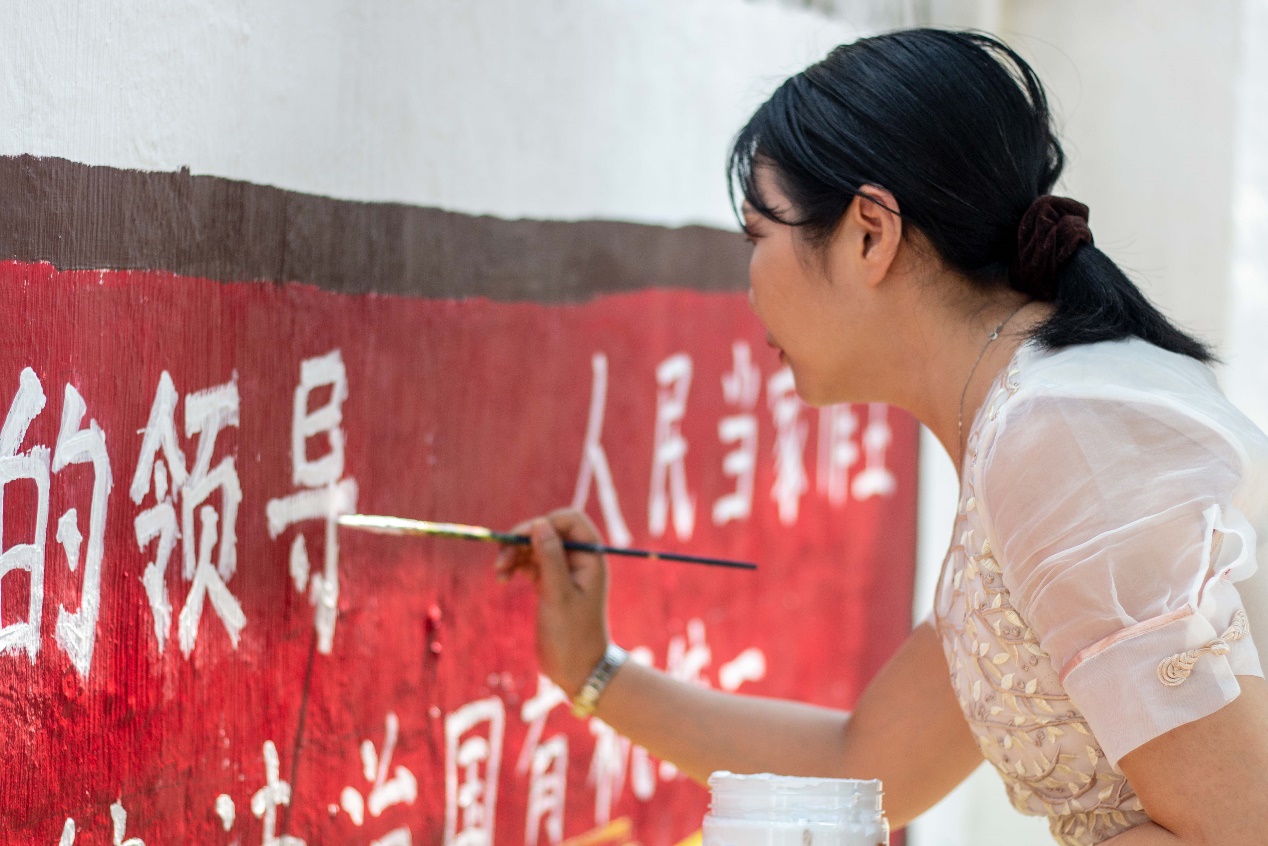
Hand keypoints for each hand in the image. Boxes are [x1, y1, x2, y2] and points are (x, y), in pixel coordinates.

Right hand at [494, 508, 608, 697]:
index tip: (523, 539)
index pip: (570, 520)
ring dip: (515, 554)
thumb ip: (551, 557)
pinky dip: (515, 567)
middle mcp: (578, 560)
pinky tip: (502, 579)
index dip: (546, 522)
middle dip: (523, 541)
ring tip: (499, 573)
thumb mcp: (560, 594)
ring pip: (535, 547)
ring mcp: (562, 572)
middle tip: (501, 558)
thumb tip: (539, 523)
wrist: (577, 670)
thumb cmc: (573, 634)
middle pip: (548, 532)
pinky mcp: (548, 585)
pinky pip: (529, 564)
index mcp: (590, 557)